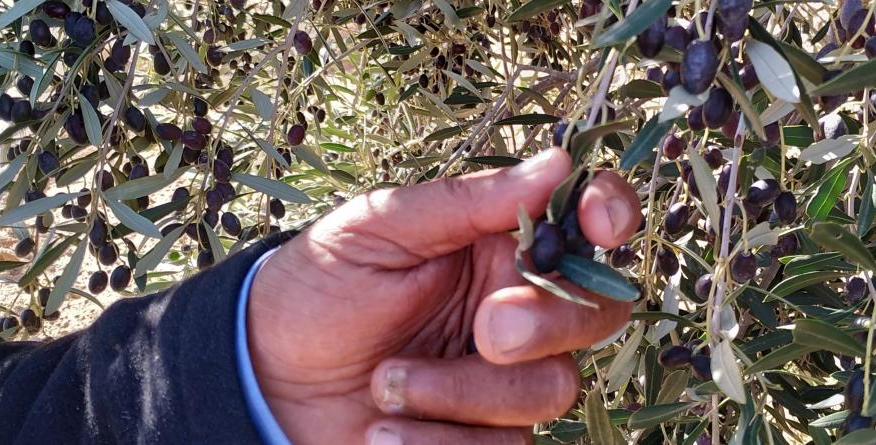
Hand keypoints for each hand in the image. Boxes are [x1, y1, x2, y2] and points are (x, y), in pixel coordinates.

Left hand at [248, 148, 640, 443]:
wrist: (265, 378)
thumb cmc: (319, 288)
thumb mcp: (378, 228)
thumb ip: (464, 202)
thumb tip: (556, 163)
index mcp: (498, 245)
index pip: (586, 223)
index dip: (610, 213)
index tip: (599, 221)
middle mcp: (516, 306)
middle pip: (597, 311)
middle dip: (549, 321)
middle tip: (487, 329)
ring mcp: (504, 378)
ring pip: (550, 389)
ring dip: (463, 392)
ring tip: (386, 385)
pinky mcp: (483, 437)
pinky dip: (439, 443)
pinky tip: (381, 432)